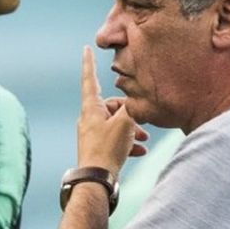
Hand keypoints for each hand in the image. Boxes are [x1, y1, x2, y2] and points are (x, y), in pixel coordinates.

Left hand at [77, 47, 147, 175]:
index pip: (90, 79)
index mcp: (91, 108)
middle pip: (111, 106)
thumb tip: (135, 102)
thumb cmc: (108, 148)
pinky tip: (140, 151)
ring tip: (143, 138)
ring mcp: (92, 134)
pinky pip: (115, 140)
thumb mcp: (125, 123)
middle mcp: (89, 118)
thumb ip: (131, 108)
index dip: (89, 63)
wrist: (96, 180)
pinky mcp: (98, 148)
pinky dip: (127, 143)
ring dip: (131, 130)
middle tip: (142, 123)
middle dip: (130, 112)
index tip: (86, 49)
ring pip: (115, 124)